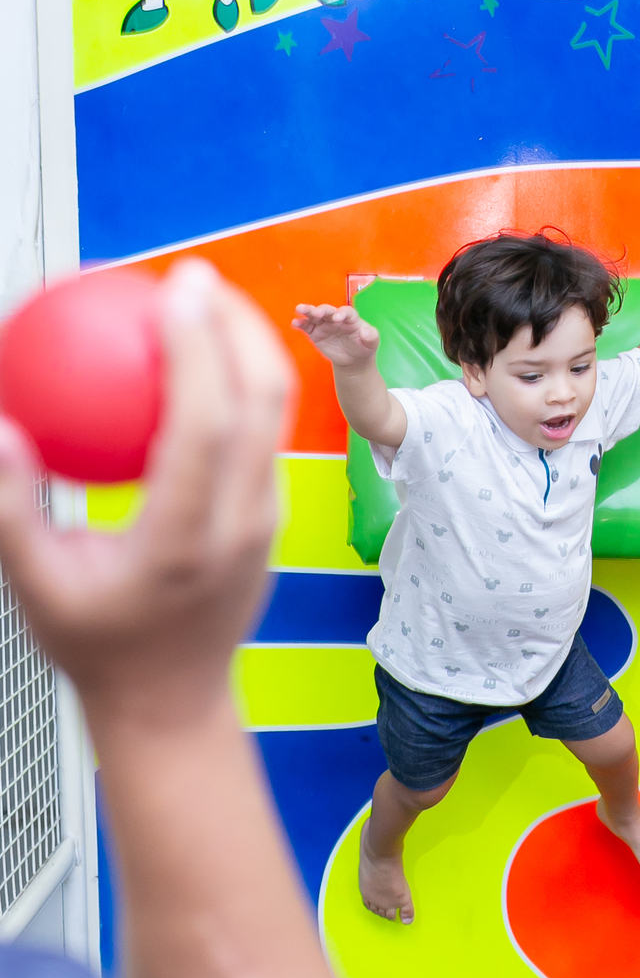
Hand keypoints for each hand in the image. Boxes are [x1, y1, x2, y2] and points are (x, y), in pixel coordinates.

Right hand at [0, 259, 295, 730]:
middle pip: (262, 398)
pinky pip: (263, 432)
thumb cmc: (101, 647)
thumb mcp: (39, 585)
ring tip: (199, 302)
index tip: (174, 285)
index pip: (206, 420)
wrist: (173, 702)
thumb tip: (0, 427)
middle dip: (237, 321)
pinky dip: (238, 383)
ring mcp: (266, 519)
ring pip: (275, 411)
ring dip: (247, 345)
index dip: (198, 342)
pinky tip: (195, 361)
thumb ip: (11, 508)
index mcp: (187, 536)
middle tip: (189, 274)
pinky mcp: (271, 517)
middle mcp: (242, 522)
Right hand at [293, 303, 379, 369]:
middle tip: (317, 312)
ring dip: (307, 311)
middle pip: (328, 310)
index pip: (346, 312)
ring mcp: (325, 324)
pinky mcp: (316, 332)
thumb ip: (371, 336)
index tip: (337, 318)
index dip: (341, 313)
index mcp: (351, 318)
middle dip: (322, 310)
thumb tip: (366, 331)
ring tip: (299, 309)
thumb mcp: (372, 343)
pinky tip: (295, 323)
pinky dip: (300, 324)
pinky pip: (307, 326)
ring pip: (315, 315)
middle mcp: (336, 317)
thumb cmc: (364, 346)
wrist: (353, 359)